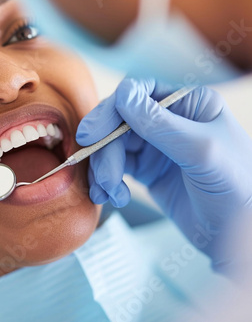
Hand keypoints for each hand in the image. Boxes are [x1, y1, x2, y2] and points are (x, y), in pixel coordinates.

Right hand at [76, 78, 251, 272]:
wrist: (239, 235)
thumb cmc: (237, 188)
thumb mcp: (200, 151)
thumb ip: (159, 123)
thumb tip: (122, 93)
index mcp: (188, 103)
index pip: (138, 94)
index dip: (110, 111)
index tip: (91, 134)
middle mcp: (169, 120)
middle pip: (119, 122)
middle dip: (105, 148)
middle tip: (100, 174)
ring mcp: (156, 145)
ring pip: (113, 146)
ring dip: (104, 169)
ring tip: (111, 192)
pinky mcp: (148, 169)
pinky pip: (116, 167)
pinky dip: (108, 181)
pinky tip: (114, 196)